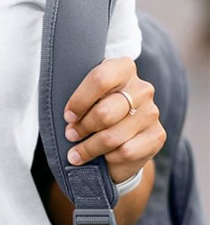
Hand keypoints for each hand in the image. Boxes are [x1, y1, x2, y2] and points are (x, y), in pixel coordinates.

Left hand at [62, 56, 165, 184]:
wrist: (118, 138)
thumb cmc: (92, 110)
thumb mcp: (84, 98)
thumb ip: (77, 96)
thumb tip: (68, 117)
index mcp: (122, 68)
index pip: (100, 79)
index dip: (80, 101)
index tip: (68, 116)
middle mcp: (142, 88)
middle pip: (104, 112)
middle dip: (82, 127)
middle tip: (70, 135)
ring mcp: (152, 112)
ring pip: (112, 136)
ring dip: (89, 147)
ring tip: (76, 153)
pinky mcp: (157, 136)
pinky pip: (126, 151)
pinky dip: (108, 156)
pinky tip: (102, 156)